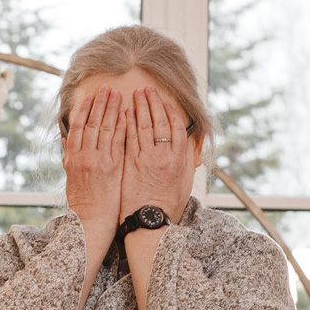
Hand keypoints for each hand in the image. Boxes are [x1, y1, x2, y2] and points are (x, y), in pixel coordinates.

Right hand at [61, 84, 128, 253]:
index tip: (91, 95)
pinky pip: (119, 143)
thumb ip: (68, 153)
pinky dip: (122, 127)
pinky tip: (127, 116)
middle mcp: (84, 156)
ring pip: (106, 130)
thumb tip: (65, 136)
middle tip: (107, 88)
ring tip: (119, 95)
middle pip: (93, 123)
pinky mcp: (113, 168)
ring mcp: (99, 161)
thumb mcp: (69, 174)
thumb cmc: (82, 199)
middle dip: (101, 104)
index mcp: (73, 156)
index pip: (78, 126)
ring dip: (113, 110)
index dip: (85, 109)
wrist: (90, 220)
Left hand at [120, 89, 195, 221]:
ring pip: (143, 126)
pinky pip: (129, 138)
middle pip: (159, 122)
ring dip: (139, 108)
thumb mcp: (183, 182)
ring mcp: (146, 159)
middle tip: (148, 89)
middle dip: (153, 103)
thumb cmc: (167, 205)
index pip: (176, 128)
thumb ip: (184, 162)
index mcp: (179, 159)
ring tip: (136, 94)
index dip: (170, 112)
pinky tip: (125, 113)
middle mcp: (164, 156)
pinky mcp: (131, 164)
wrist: (149, 221)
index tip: (165, 102)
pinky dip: (127, 123)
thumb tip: (184, 147)